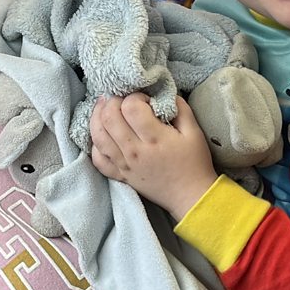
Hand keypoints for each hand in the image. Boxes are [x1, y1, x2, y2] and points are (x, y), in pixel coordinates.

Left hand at [90, 93, 217, 219]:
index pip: (130, 107)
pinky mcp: (119, 175)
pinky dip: (94, 144)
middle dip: (112, 101)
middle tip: (121, 99)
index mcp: (154, 138)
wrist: (190, 196)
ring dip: (97, 116)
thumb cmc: (194, 162)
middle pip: (109, 117)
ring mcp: (124, 164)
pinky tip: (101, 134)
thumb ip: (180, 108)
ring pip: (98, 135)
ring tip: (104, 107)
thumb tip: (162, 93)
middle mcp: (134, 151)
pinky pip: (97, 159)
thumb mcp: (194, 131)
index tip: (144, 100)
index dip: (135, 97)